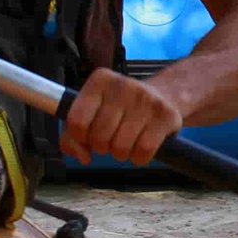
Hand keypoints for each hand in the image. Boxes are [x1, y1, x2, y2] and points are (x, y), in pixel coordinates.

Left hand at [60, 66, 183, 165]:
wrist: (164, 96)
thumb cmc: (122, 108)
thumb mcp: (93, 112)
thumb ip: (72, 136)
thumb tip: (82, 156)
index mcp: (100, 80)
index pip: (77, 120)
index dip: (80, 137)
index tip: (88, 135)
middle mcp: (122, 85)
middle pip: (99, 137)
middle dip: (103, 146)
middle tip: (111, 138)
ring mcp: (146, 99)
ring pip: (120, 147)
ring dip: (121, 153)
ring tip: (127, 141)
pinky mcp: (165, 115)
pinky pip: (143, 152)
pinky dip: (139, 157)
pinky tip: (141, 145)